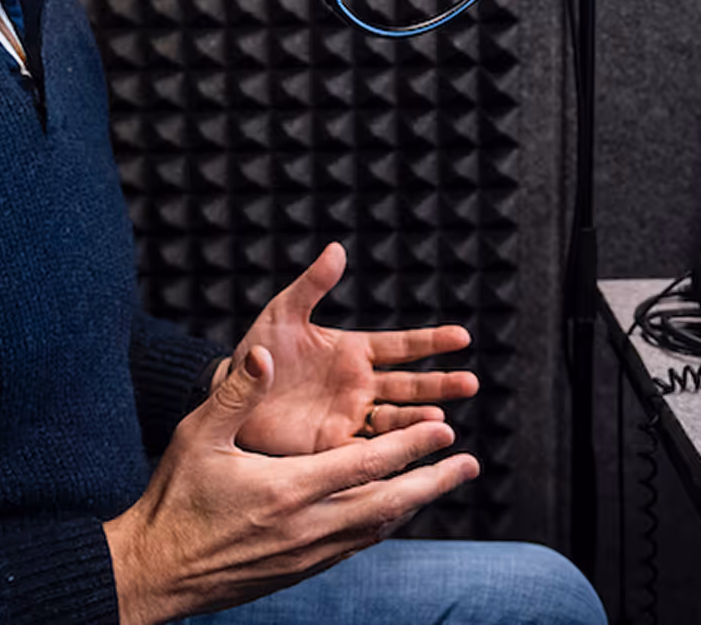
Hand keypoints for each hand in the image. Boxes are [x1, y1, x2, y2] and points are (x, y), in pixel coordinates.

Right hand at [104, 346, 479, 624]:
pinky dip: (381, 526)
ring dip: (413, 505)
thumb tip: (266, 353)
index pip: (366, 465)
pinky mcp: (297, 571)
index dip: (410, 446)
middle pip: (388, 504)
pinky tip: (389, 515)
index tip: (446, 430)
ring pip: (376, 529)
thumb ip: (237, 393)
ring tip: (441, 484)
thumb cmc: (172, 499)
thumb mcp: (197, 436)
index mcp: (287, 490)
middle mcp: (306, 527)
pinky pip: (354, 547)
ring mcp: (305, 555)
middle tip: (469, 464)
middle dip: (433, 482)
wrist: (154, 573)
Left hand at [228, 243, 478, 455]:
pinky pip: (368, 450)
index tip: (463, 337)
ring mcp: (350, 416)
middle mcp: (360, 384)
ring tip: (441, 423)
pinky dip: (392, 451)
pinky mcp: (333, 445)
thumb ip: (312, 285)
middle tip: (470, 383)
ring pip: (396, 419)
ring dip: (419, 421)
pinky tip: (411, 451)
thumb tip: (336, 249)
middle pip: (411, 385)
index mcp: (355, 351)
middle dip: (440, 385)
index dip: (432, 341)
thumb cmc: (258, 352)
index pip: (402, 346)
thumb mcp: (283, 313)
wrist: (231, 396)